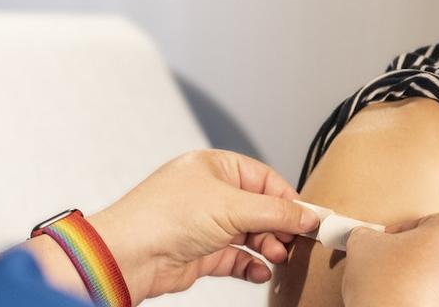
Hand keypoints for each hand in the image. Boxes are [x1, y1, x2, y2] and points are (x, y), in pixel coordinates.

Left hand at [85, 150, 319, 303]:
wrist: (127, 255)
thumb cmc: (165, 216)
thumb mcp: (232, 206)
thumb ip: (275, 212)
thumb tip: (308, 215)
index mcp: (216, 167)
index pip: (265, 179)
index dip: (289, 200)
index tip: (311, 218)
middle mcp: (211, 193)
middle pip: (260, 208)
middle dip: (279, 227)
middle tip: (295, 242)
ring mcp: (205, 223)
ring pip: (249, 234)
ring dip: (267, 246)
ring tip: (277, 256)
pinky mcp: (201, 252)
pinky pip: (235, 257)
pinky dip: (250, 265)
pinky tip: (261, 272)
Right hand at [342, 214, 438, 306]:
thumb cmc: (382, 287)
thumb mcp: (362, 245)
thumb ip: (369, 234)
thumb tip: (367, 237)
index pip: (426, 222)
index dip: (402, 232)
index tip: (388, 245)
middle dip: (421, 256)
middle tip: (397, 267)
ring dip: (433, 278)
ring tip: (406, 288)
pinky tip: (417, 303)